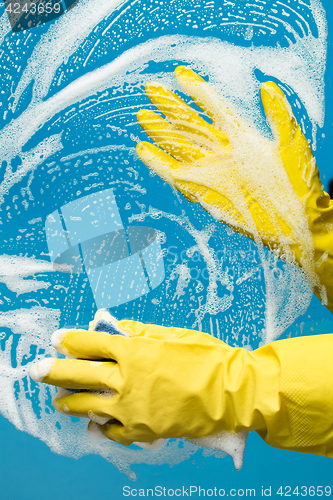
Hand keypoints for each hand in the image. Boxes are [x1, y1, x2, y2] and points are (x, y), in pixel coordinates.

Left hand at [30, 314, 332, 459]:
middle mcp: (126, 380)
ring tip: (60, 400)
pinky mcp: (142, 430)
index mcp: (134, 351)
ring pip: (88, 406)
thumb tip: (113, 330)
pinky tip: (97, 422)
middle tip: (36, 369)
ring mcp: (132, 408)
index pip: (91, 344)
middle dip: (54, 371)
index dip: (70, 340)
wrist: (230, 392)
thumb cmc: (205, 357)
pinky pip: (112, 430)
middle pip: (79, 375)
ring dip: (70, 402)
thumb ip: (138, 334)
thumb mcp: (171, 336)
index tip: (56, 338)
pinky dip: (103, 425)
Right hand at [136, 66, 332, 310]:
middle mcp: (223, 153)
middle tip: (152, 88)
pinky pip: (175, 175)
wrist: (297, 218)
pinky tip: (143, 149)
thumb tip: (267, 87)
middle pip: (191, 126)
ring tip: (143, 115)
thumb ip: (278, 116)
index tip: (180, 74)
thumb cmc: (299, 182)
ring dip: (161, 132)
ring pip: (179, 147)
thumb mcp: (291, 143)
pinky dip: (158, 164)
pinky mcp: (204, 191)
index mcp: (242, 139)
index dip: (197, 92)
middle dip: (171, 108)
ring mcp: (212, 172)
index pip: (214, 109)